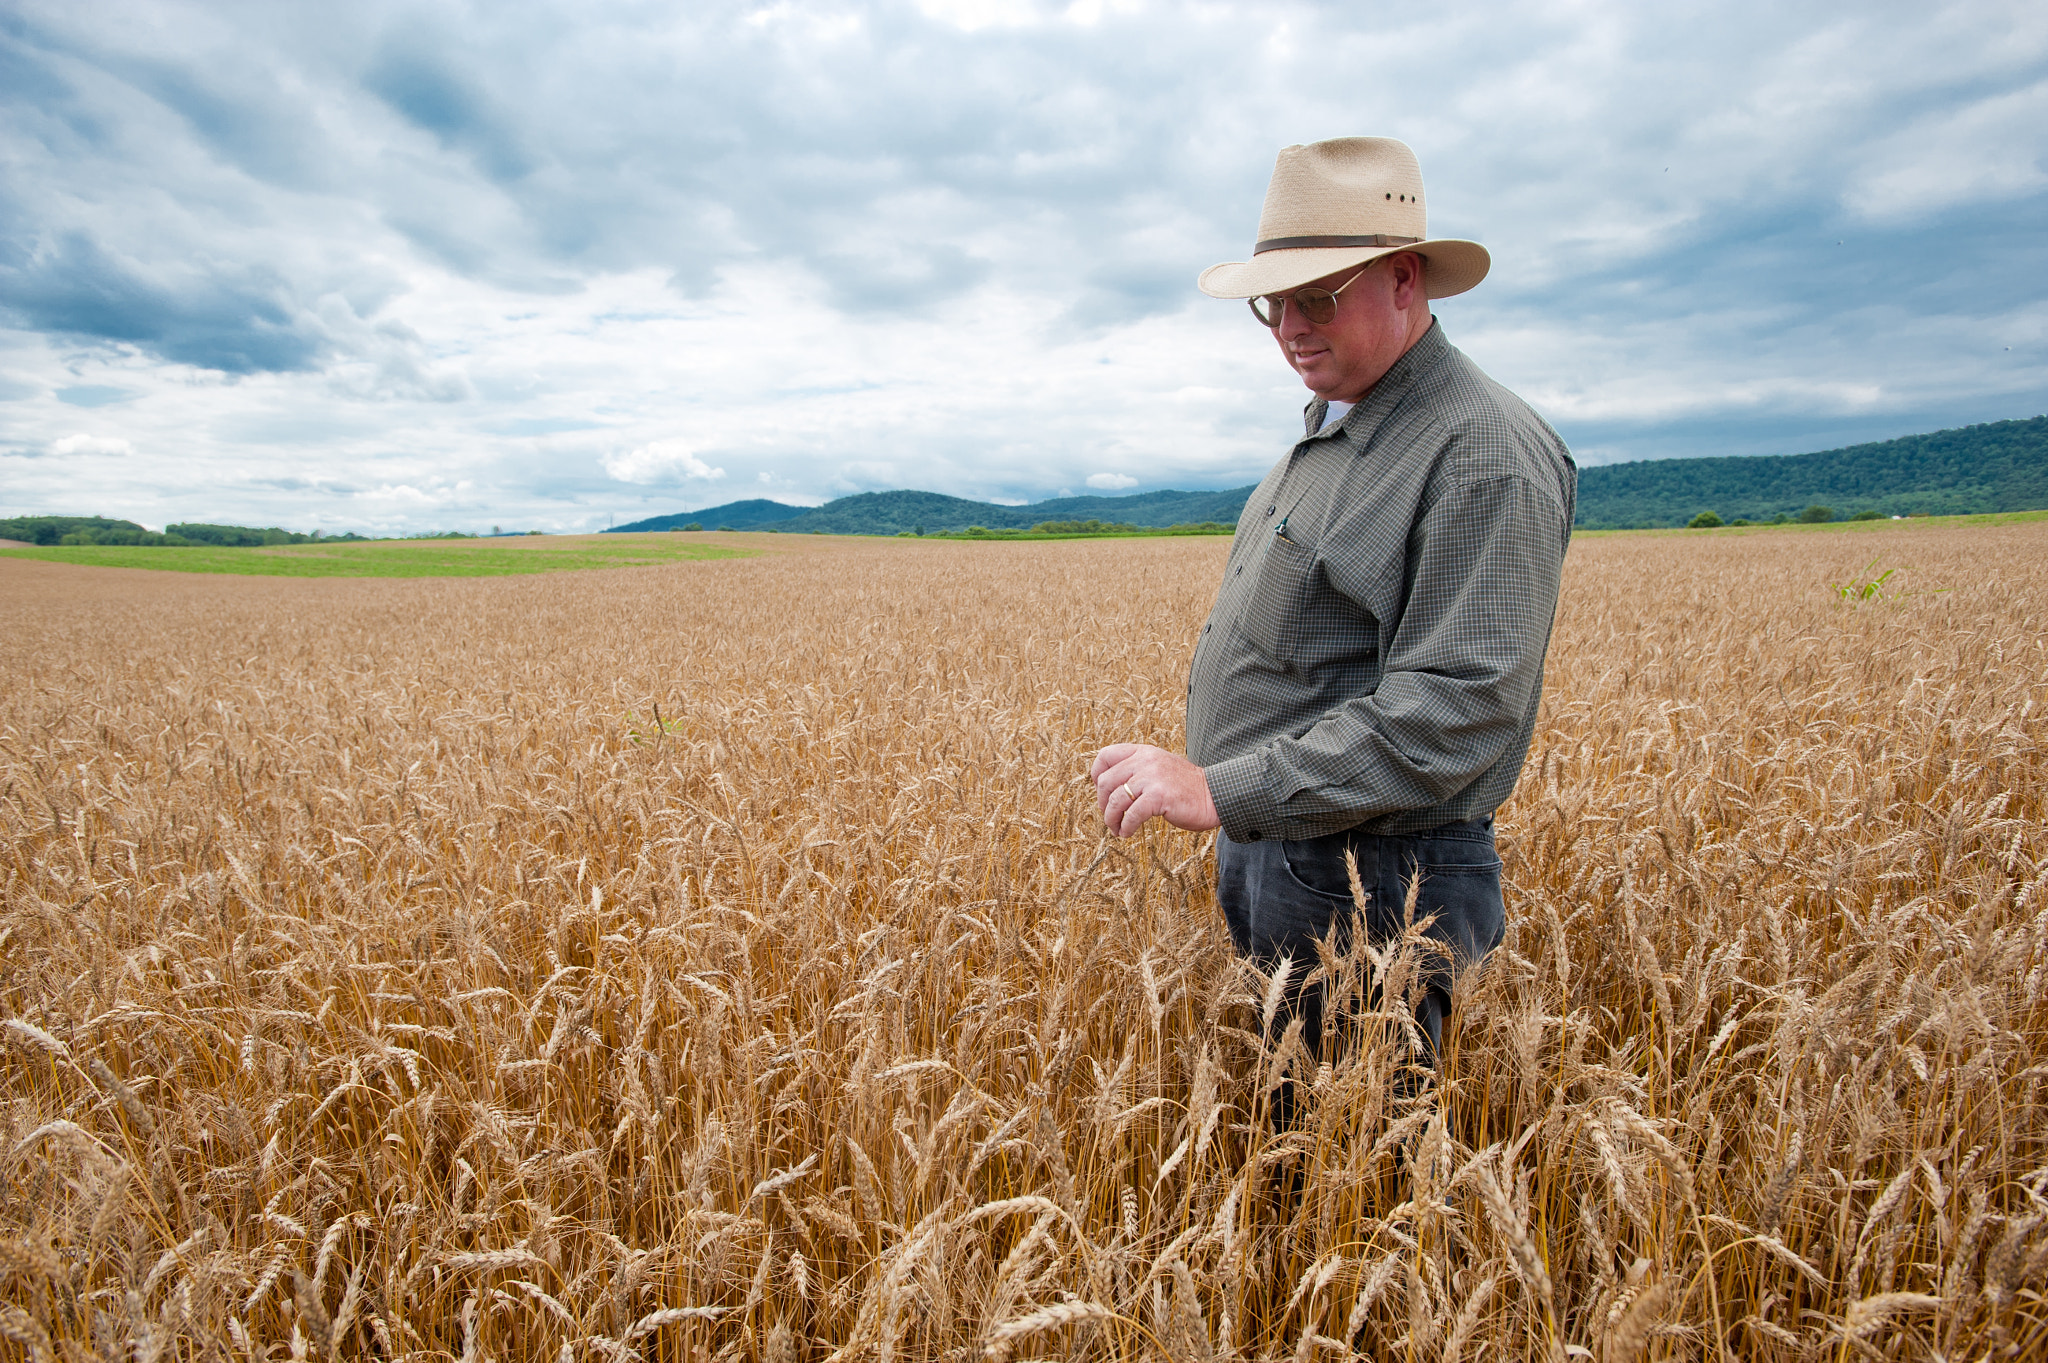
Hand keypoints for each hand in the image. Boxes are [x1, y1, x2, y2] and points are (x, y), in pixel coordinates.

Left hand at [1090, 743, 1220, 838]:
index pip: (1106, 755)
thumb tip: (1108, 787)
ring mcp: (1152, 777)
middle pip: (1105, 781)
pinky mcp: (1159, 796)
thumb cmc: (1185, 788)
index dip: (1096, 775)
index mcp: (1143, 752)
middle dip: (1102, 804)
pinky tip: (1128, 833)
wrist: (1214, 796)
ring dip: (1111, 819)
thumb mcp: (1159, 768)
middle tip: (1110, 817)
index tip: (1101, 793)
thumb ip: (1137, 770)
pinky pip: (1131, 814)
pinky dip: (1125, 827)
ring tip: (1117, 829)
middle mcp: (1145, 761)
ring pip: (1115, 799)